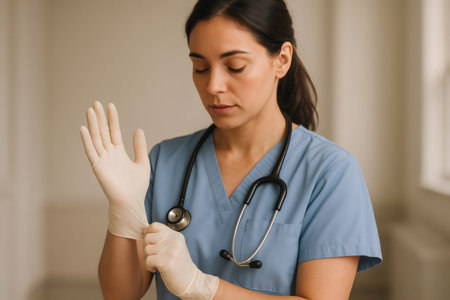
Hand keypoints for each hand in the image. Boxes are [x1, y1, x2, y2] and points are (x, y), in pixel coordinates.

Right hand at [80, 101, 149, 238]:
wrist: (131, 201)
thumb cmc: (137, 186)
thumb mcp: (142, 162)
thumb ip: (139, 146)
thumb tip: (138, 129)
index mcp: (119, 152)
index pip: (114, 131)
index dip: (112, 119)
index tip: (110, 106)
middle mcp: (109, 154)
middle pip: (102, 132)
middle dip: (99, 118)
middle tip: (96, 103)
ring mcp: (102, 160)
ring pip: (96, 138)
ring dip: (92, 124)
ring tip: (90, 110)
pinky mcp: (98, 167)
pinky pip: (91, 151)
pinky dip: (87, 140)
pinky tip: (84, 128)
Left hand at [144, 222, 218, 299]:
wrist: (191, 281)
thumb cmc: (179, 265)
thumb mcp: (174, 246)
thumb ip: (163, 238)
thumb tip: (144, 233)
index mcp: (175, 235)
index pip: (154, 225)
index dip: (148, 234)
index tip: (150, 243)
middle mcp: (174, 240)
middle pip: (147, 238)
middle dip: (147, 249)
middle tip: (155, 257)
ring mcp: (171, 250)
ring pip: (146, 249)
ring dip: (148, 259)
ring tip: (158, 263)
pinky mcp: (167, 261)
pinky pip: (148, 260)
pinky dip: (150, 267)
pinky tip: (158, 269)